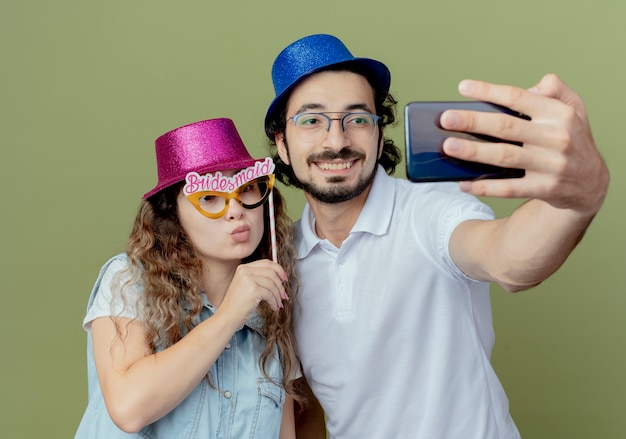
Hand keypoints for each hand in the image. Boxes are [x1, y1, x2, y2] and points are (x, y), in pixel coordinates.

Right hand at [217, 259, 288, 327]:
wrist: (227, 316)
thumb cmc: (238, 304)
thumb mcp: (247, 286)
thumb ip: (260, 278)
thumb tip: (280, 277)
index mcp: (243, 268)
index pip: (266, 263)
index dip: (278, 270)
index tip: (284, 278)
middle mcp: (245, 271)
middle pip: (272, 272)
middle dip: (280, 285)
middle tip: (284, 295)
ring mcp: (248, 279)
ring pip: (272, 284)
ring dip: (278, 296)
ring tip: (278, 304)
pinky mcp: (253, 289)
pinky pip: (270, 294)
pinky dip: (274, 302)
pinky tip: (273, 307)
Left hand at [440, 74, 608, 217]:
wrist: (591, 184)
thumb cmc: (573, 139)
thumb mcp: (574, 109)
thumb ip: (556, 90)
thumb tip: (534, 85)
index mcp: (559, 114)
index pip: (518, 98)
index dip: (489, 91)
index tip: (462, 87)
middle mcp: (556, 138)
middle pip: (506, 127)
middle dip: (473, 121)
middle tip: (445, 119)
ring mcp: (550, 165)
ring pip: (504, 156)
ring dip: (473, 152)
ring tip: (448, 146)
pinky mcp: (544, 189)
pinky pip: (509, 188)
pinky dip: (485, 187)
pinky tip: (463, 183)